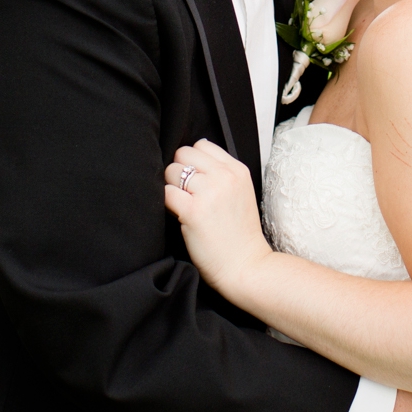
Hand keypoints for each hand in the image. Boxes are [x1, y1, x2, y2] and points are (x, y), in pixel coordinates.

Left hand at [163, 139, 271, 298]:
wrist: (246, 266)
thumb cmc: (240, 236)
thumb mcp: (240, 193)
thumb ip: (221, 174)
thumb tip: (189, 161)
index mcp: (237, 170)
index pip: (202, 144)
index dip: (192, 161)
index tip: (195, 180)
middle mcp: (224, 176)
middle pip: (183, 153)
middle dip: (179, 171)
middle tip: (186, 193)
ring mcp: (208, 192)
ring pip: (171, 171)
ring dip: (172, 188)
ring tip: (183, 206)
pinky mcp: (192, 211)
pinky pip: (166, 193)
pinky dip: (167, 204)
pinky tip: (178, 215)